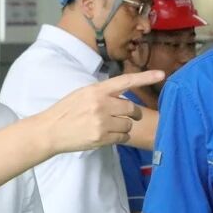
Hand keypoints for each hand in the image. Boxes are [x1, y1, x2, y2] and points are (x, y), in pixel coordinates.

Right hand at [39, 70, 164, 152]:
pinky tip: (107, 135)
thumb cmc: (66, 111)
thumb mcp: (82, 94)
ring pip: (128, 124)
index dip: (145, 77)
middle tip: (130, 116)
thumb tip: (121, 98)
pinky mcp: (101, 137)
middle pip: (132, 108)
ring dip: (124, 126)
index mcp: (96, 90)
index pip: (126, 81)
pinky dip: (119, 137)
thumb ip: (102, 94)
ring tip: (110, 127)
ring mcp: (102, 122)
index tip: (161, 74)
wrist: (50, 130)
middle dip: (134, 113)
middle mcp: (101, 104)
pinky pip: (122, 137)